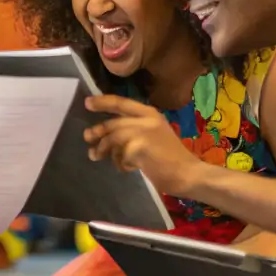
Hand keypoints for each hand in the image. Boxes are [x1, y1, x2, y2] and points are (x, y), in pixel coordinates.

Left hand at [83, 95, 199, 195]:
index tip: (87, 102)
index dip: (103, 102)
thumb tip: (106, 136)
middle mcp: (147, 120)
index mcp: (151, 114)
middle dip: (98, 130)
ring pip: (113, 138)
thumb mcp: (154, 136)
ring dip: (103, 148)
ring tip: (95, 156)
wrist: (189, 173)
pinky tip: (127, 168)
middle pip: (113, 122)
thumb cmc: (172, 158)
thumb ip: (134, 131)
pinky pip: (119, 155)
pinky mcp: (139, 148)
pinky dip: (120, 163)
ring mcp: (143, 133)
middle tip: (87, 136)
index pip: (122, 102)